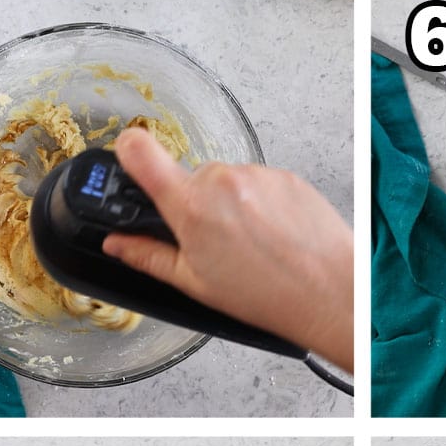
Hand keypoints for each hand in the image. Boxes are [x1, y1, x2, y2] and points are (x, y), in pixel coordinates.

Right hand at [101, 129, 353, 371]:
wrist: (329, 292)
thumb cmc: (267, 295)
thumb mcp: (195, 283)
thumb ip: (149, 256)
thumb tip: (117, 244)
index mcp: (190, 206)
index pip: (139, 151)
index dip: (128, 153)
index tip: (128, 162)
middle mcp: (222, 180)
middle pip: (191, 178)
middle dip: (196, 205)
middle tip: (215, 242)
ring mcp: (256, 174)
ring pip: (228, 182)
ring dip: (231, 206)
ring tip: (252, 245)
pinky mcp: (285, 174)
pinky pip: (259, 184)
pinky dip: (260, 205)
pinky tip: (273, 236)